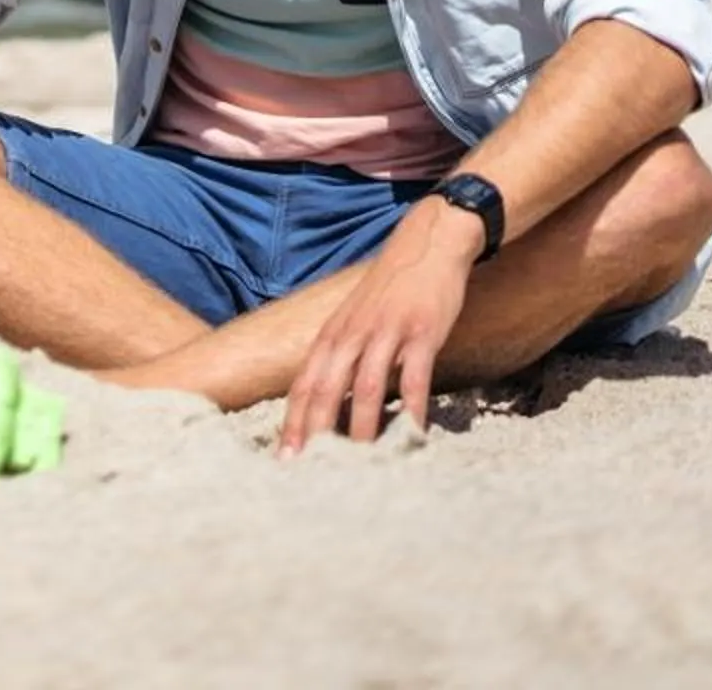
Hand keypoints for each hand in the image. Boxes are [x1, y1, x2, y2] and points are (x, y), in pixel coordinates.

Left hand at [279, 198, 480, 455]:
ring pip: (366, 387)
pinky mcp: (421, 332)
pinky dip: (413, 407)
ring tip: (357, 463)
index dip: (293, 420)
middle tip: (308, 467)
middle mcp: (352, 334)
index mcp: (333, 334)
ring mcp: (386, 332)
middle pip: (326, 388)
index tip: (284, 455)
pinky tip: (413, 432)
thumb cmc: (390, 289)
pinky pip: (414, 376)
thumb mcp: (355, 318)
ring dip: (361, 426)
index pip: (304, 383)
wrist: (426, 243)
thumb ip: (343, 354)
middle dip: (315, 430)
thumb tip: (332, 399)